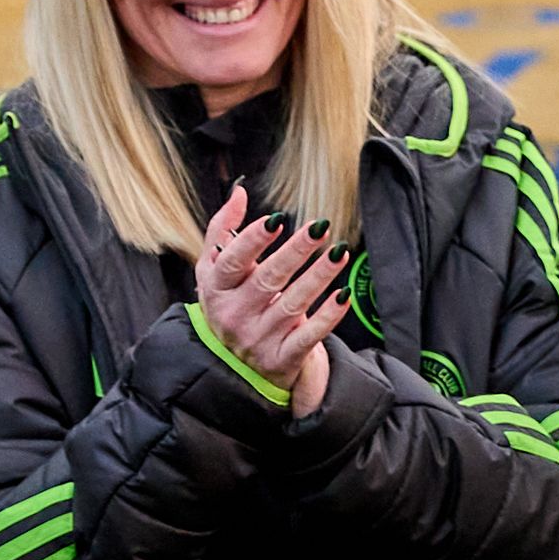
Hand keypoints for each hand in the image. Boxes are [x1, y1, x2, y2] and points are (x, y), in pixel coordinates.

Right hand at [193, 194, 342, 421]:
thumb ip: (222, 230)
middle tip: (320, 227)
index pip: (233, 262)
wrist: (236, 366)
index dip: (253, 240)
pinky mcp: (282, 359)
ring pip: (293, 304)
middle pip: (268, 279)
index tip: (277, 219)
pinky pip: (309, 337)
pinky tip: (344, 294)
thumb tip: (239, 193)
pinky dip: (327, 317)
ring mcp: (258, 339)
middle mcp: (234, 316)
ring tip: (340, 251)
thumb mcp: (214, 271)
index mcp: (216, 290)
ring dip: (319, 276)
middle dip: (296, 251)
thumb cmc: (230, 304)